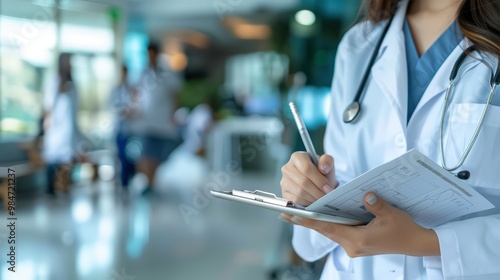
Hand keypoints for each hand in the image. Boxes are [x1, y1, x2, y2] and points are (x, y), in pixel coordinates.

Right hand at [280, 152, 337, 205]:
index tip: (328, 187)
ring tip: (322, 198)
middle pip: (303, 181)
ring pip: (300, 192)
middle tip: (327, 195)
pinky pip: (296, 200)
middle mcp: (287, 168)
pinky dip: (307, 202)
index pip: (306, 168)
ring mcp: (284, 181)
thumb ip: (327, 161)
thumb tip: (323, 167)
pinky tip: (313, 200)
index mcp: (297, 157)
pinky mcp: (284, 193)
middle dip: (317, 191)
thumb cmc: (322, 172)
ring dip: (313, 197)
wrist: (317, 183)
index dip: (319, 179)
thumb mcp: (327, 164)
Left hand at [280, 193, 440, 256]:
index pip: (327, 227)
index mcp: (358, 239)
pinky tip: (320, 217)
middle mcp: (352, 246)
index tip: (292, 215)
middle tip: (286, 213)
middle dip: (306, 221)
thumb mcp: (391, 214)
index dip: (308, 221)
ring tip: (297, 214)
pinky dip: (328, 224)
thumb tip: (365, 194)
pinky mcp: (357, 244)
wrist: (415, 243)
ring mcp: (354, 247)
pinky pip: (338, 232)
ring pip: (330, 232)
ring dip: (316, 223)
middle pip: (325, 230)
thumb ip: (376, 204)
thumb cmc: (404, 230)